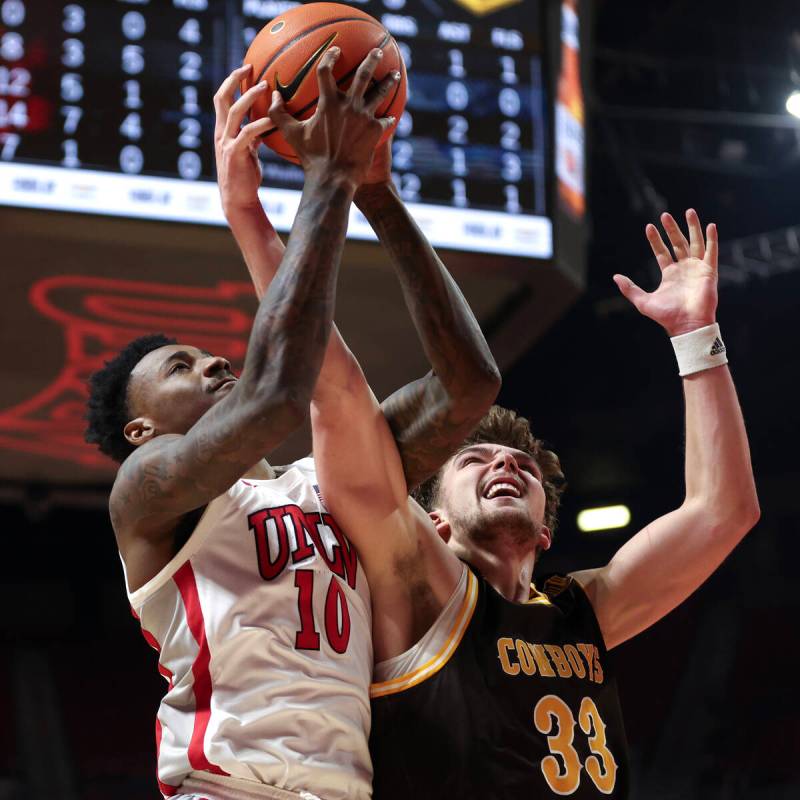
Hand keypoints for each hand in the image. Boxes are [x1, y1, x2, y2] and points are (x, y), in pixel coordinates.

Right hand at [213, 64, 271, 214]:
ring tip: (264, 86)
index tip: (245, 69)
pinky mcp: (235, 155)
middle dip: (234, 80)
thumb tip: (264, 125)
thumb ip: (252, 137)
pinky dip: (261, 124)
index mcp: (223, 132)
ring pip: (234, 112)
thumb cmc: (245, 178)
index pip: (222, 100)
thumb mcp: (248, 153)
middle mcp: (221, 135)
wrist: (239, 201)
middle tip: (249, 66)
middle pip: (222, 99)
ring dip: (249, 97)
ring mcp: (226, 144)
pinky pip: (248, 134)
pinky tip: (273, 119)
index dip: (231, 82)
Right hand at [268, 46, 399, 187]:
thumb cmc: (311, 158)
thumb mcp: (291, 134)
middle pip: (363, 75)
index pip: (326, 70)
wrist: (334, 178)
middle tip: (378, 50)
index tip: (336, 49)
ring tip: (395, 74)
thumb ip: (278, 113)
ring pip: (380, 93)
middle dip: (372, 59)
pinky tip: (392, 115)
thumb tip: (273, 95)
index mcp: (328, 103)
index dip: (330, 56)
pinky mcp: (376, 131)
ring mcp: (364, 117)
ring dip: (388, 82)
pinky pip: (385, 119)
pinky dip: (388, 117)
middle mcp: (349, 105)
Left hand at [614, 209, 718, 336]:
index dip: (655, 240)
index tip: (649, 227)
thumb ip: (629, 289)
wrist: (686, 324)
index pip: (661, 252)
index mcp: (669, 274)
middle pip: (678, 243)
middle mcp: (683, 269)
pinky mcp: (709, 271)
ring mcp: (697, 268)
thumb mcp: (643, 301)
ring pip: (695, 242)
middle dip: (671, 229)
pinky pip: (711, 251)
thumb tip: (615, 277)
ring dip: (692, 227)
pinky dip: (712, 239)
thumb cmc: (666, 316)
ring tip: (689, 211)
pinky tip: (710, 226)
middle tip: (665, 215)